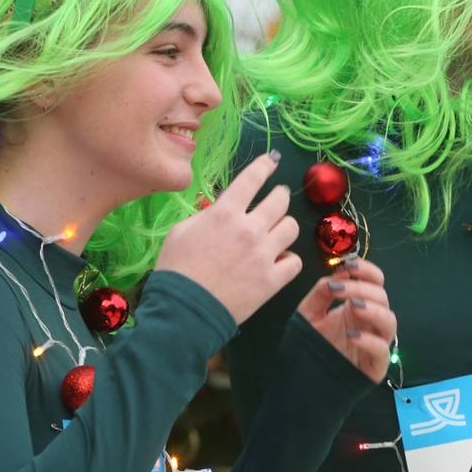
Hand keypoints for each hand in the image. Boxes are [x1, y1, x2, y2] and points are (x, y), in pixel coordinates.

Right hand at [155, 152, 301, 325]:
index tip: (271, 161)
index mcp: (225, 213)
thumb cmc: (176, 269)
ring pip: (292, 228)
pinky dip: (287, 260)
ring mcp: (264, 255)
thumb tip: (223, 209)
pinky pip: (294, 261)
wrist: (184, 310)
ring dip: (284, 227)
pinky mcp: (272, 280)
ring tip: (276, 232)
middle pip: (280, 200)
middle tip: (276, 199)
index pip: (252, 178)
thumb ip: (206, 216)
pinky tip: (277, 261)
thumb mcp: (180, 231)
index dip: (264, 165)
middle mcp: (249, 229)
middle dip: (279, 195)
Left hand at [295, 258, 396, 382]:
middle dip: (361, 288)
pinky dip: (370, 340)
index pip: (374, 283)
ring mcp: (375, 344)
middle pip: (381, 297)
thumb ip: (319, 295)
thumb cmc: (308, 351)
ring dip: (373, 309)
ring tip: (352, 306)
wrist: (302, 387)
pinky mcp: (375, 366)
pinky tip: (352, 335)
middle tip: (339, 289)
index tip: (349, 266)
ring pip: (390, 321)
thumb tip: (335, 277)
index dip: (367, 271)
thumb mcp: (307, 317)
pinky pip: (382, 351)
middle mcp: (369, 323)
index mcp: (356, 308)